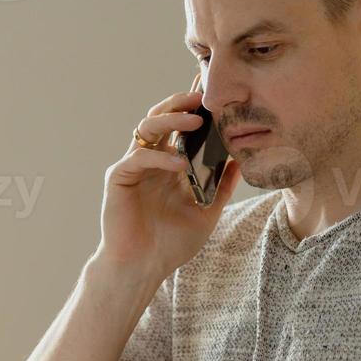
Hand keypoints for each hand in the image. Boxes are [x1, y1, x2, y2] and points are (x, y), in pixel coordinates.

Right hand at [94, 89, 241, 282]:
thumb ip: (222, 185)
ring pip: (147, 128)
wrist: (143, 267)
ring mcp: (133, 166)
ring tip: (195, 120)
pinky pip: (138, 158)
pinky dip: (160, 158)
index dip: (194, 108)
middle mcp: (151, 159)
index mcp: (170, 163)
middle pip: (161, 117)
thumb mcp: (207, 211)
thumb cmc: (171, 243)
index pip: (181, 127)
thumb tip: (242, 158)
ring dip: (170, 119)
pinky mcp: (118, 178)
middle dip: (181, 103)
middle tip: (203, 96)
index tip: (215, 93)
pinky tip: (179, 164)